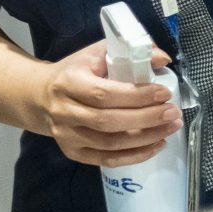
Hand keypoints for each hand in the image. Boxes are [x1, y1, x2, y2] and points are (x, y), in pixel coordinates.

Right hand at [28, 41, 178, 167]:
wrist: (39, 97)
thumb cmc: (74, 72)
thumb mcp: (95, 54)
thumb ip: (128, 51)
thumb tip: (163, 59)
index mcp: (69, 83)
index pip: (104, 93)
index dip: (136, 96)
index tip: (164, 93)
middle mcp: (64, 112)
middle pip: (108, 121)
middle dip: (146, 118)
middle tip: (172, 113)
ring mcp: (67, 136)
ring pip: (109, 144)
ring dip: (145, 138)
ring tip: (170, 128)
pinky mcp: (72, 152)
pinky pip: (106, 160)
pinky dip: (134, 156)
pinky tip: (155, 145)